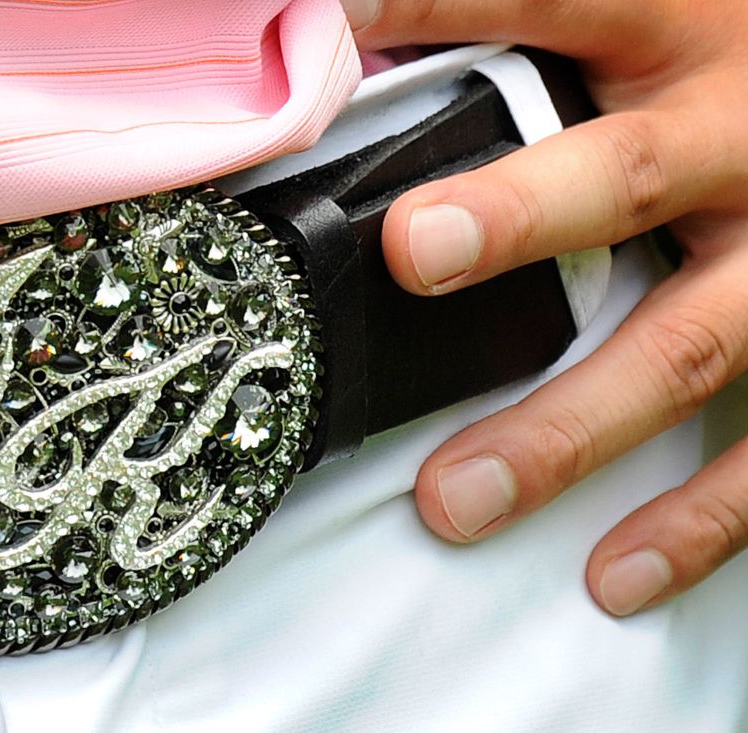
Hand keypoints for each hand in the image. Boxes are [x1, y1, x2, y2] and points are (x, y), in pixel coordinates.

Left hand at [342, 0, 747, 615]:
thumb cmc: (724, 51)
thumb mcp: (648, 9)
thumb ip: (526, 26)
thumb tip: (355, 28)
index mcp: (677, 22)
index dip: (422, 7)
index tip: (324, 30)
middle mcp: (740, 130)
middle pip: (625, 177)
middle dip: (520, 215)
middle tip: (412, 249)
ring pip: (683, 347)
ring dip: (567, 428)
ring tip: (457, 498)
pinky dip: (697, 519)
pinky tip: (616, 571)